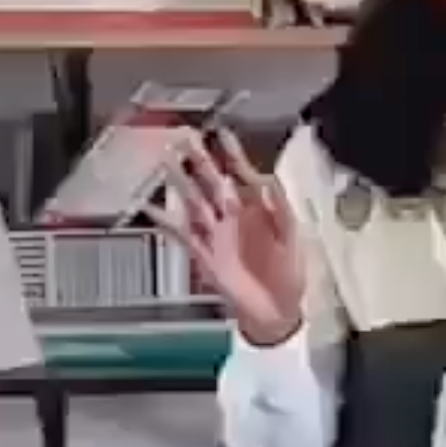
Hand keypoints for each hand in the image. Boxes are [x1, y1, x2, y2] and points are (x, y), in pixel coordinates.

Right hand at [150, 131, 307, 346]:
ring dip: (180, 183)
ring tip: (166, 163)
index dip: (232, 154)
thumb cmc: (289, 276)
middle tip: (184, 137)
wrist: (277, 313)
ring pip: (194, 202)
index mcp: (257, 210)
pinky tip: (152, 209)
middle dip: (199, 160)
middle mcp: (233, 218)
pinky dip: (166, 222)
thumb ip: (282, 210)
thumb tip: (270, 180)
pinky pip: (183, 235)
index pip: (242, 174)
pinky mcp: (205, 256)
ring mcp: (217, 236)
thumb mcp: (293, 240)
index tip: (221, 133)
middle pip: (213, 183)